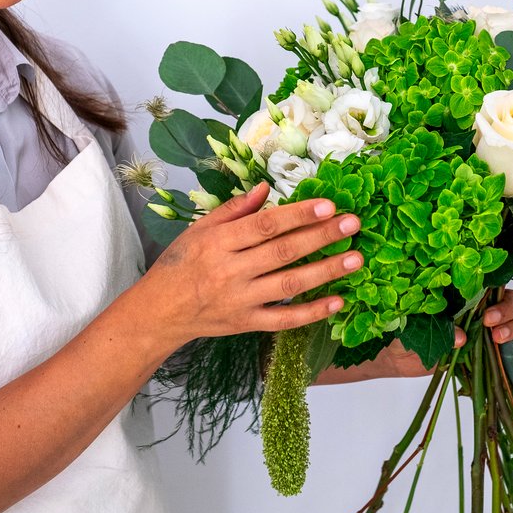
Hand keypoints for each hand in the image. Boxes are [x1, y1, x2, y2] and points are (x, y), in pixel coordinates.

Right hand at [134, 181, 363, 348]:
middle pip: (283, 252)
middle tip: (353, 224)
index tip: (328, 205)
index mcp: (218, 242)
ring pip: (289, 284)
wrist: (158, 312)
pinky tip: (337, 301)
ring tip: (355, 259)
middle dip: (321, 236)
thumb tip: (265, 188)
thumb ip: (233, 210)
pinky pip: (284, 319)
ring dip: (325, 272)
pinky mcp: (246, 324)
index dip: (298, 215)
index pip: (265, 226)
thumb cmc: (179, 265)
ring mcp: (240, 300)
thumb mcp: (199, 230)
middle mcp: (230, 271)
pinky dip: (312, 312)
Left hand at [317, 288, 512, 382]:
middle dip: (506, 311)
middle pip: (508, 299)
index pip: (490, 279)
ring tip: (498, 340)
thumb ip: (436, 324)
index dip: (498, 288)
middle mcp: (477, 304)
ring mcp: (484, 325)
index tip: (487, 308)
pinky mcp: (485, 346)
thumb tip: (461, 338)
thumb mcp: (415, 319)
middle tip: (490, 324)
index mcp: (461, 289)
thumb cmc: (402, 326)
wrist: (395, 354)